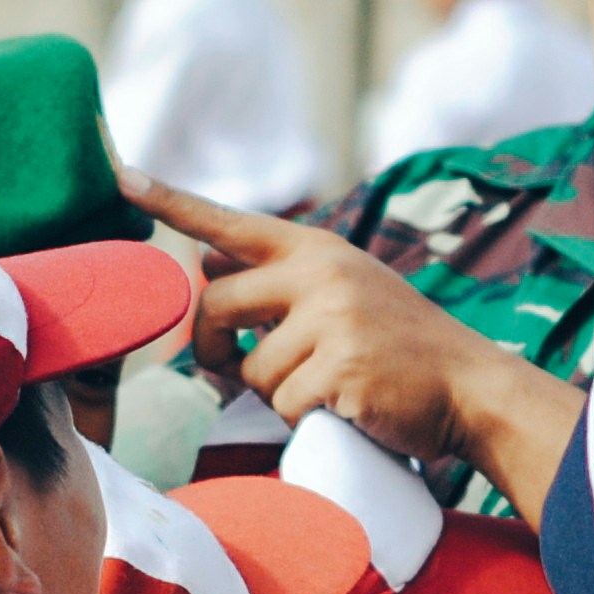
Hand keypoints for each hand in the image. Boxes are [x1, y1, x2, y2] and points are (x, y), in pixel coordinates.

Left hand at [123, 171, 579, 511]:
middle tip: (230, 371)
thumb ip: (278, 283)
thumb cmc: (398, 347)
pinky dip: (305, 419)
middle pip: (215, 305)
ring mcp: (332, 319)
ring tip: (328, 387)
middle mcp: (320, 272)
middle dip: (213, 350)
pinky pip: (283, 404)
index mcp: (315, 248)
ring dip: (276, 393)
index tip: (121, 174)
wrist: (472, 386)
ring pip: (249, 369)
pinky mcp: (339, 368)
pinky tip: (346, 407)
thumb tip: (204, 272)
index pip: (228, 221)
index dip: (170, 200)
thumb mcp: (343, 293)